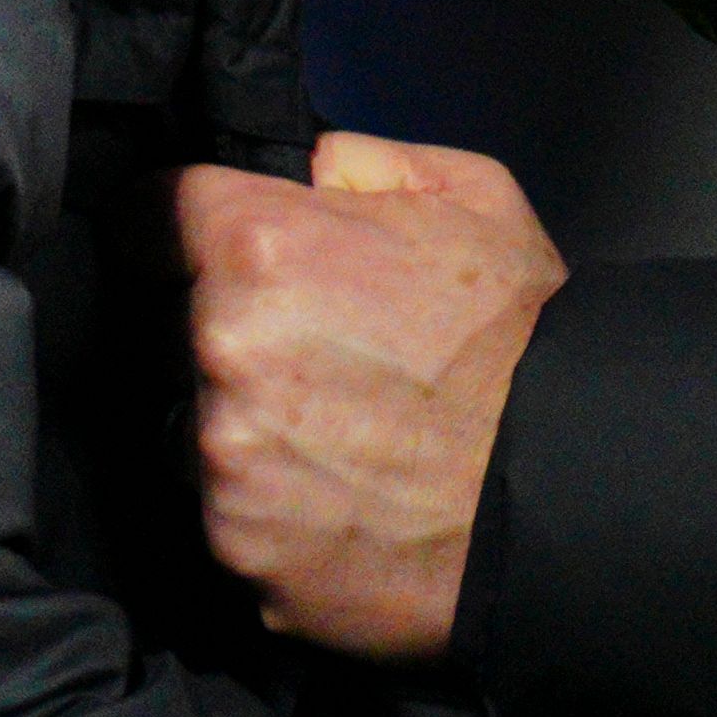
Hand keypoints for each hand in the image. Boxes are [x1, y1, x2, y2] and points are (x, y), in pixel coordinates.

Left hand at [178, 137, 565, 659]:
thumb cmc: (522, 335)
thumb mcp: (473, 193)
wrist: (568, 488)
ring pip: (201, 432)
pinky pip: (235, 518)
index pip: (148, 216)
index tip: (203, 251)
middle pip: (180, 331)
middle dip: (233, 333)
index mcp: (262, 248)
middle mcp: (222, 353)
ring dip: (250, 429)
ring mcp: (224, 464)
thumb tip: (306, 172)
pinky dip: (278, 511)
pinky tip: (348, 502)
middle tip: (323, 355)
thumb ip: (362, 162)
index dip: (178, 228)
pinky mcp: (240, 553)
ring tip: (344, 439)